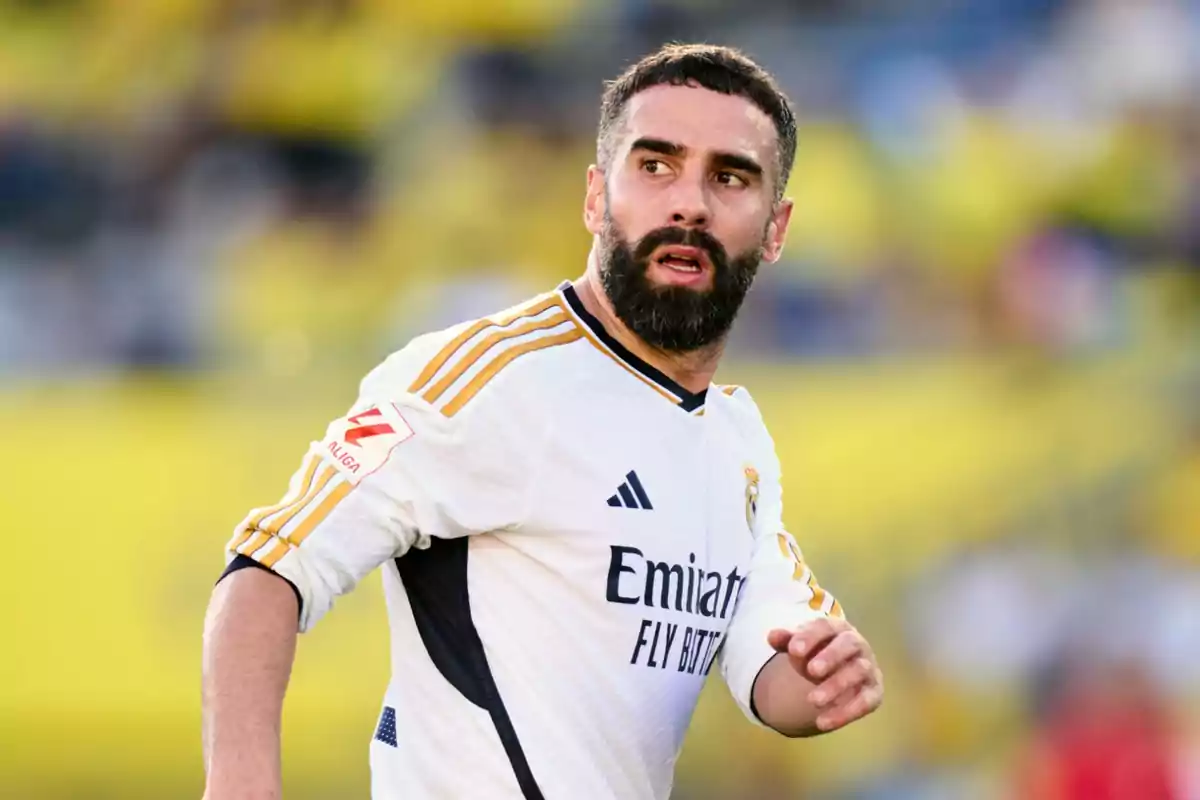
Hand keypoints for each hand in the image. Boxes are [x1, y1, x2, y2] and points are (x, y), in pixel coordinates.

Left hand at [767, 617, 882, 731]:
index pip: (825, 626)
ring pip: (859, 671)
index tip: (793, 650)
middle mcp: (857, 644)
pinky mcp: (874, 692)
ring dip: (836, 685)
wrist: (838, 672)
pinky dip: (846, 712)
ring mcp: (868, 667)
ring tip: (812, 701)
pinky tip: (822, 723)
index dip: (810, 637)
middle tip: (811, 671)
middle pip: (849, 644)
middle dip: (831, 656)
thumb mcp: (799, 648)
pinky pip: (866, 701)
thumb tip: (771, 636)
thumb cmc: (816, 654)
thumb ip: (786, 642)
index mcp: (837, 628)